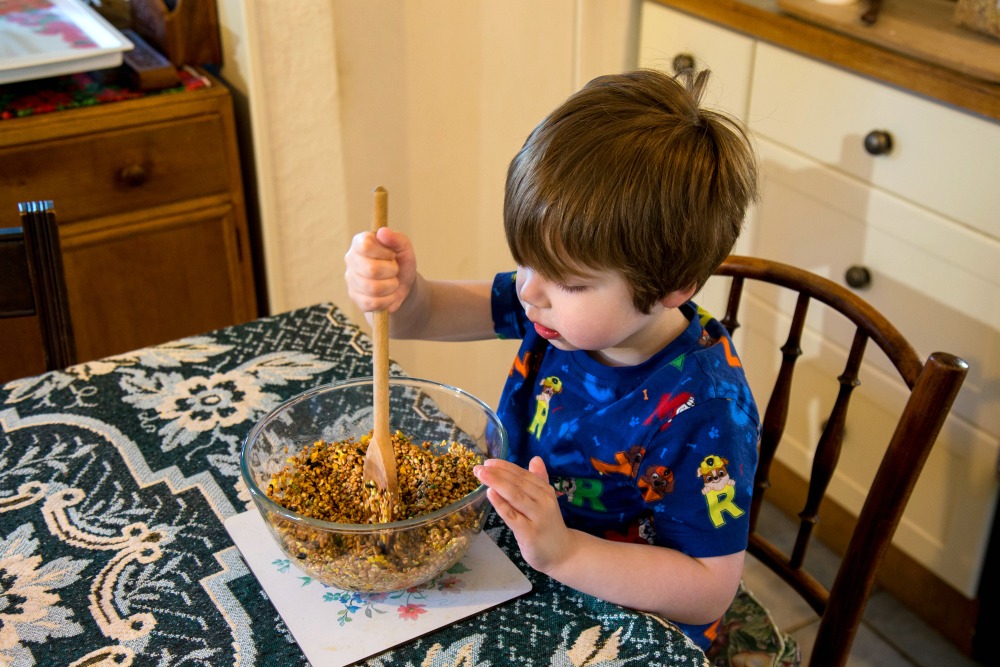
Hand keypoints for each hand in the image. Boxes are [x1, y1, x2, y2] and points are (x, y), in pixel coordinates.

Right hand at [344, 227, 417, 312]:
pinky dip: (387, 300)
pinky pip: (372, 303)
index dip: (384, 253)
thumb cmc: (401, 263)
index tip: (392, 255)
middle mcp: (351, 259)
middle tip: (394, 270)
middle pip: (371, 269)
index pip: (365, 246)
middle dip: (391, 271)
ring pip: (373, 288)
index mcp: (360, 242)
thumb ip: (397, 239)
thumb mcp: (405, 249)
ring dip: (391, 286)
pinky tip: (388, 295)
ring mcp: (351, 280)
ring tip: (393, 282)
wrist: (403, 286)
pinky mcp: (355, 298)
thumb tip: (383, 232)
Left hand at [474, 456, 572, 573]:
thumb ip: (540, 480)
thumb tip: (536, 459)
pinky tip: (490, 494)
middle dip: (497, 473)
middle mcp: (543, 501)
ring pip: (515, 495)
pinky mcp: (529, 532)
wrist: (563, 553)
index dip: (505, 467)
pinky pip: (512, 515)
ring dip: (497, 483)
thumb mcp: (546, 500)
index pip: (523, 475)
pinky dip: (500, 503)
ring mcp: (537, 517)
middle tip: (479, 467)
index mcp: (545, 491)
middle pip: (517, 483)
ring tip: (481, 475)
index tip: (489, 462)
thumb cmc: (549, 526)